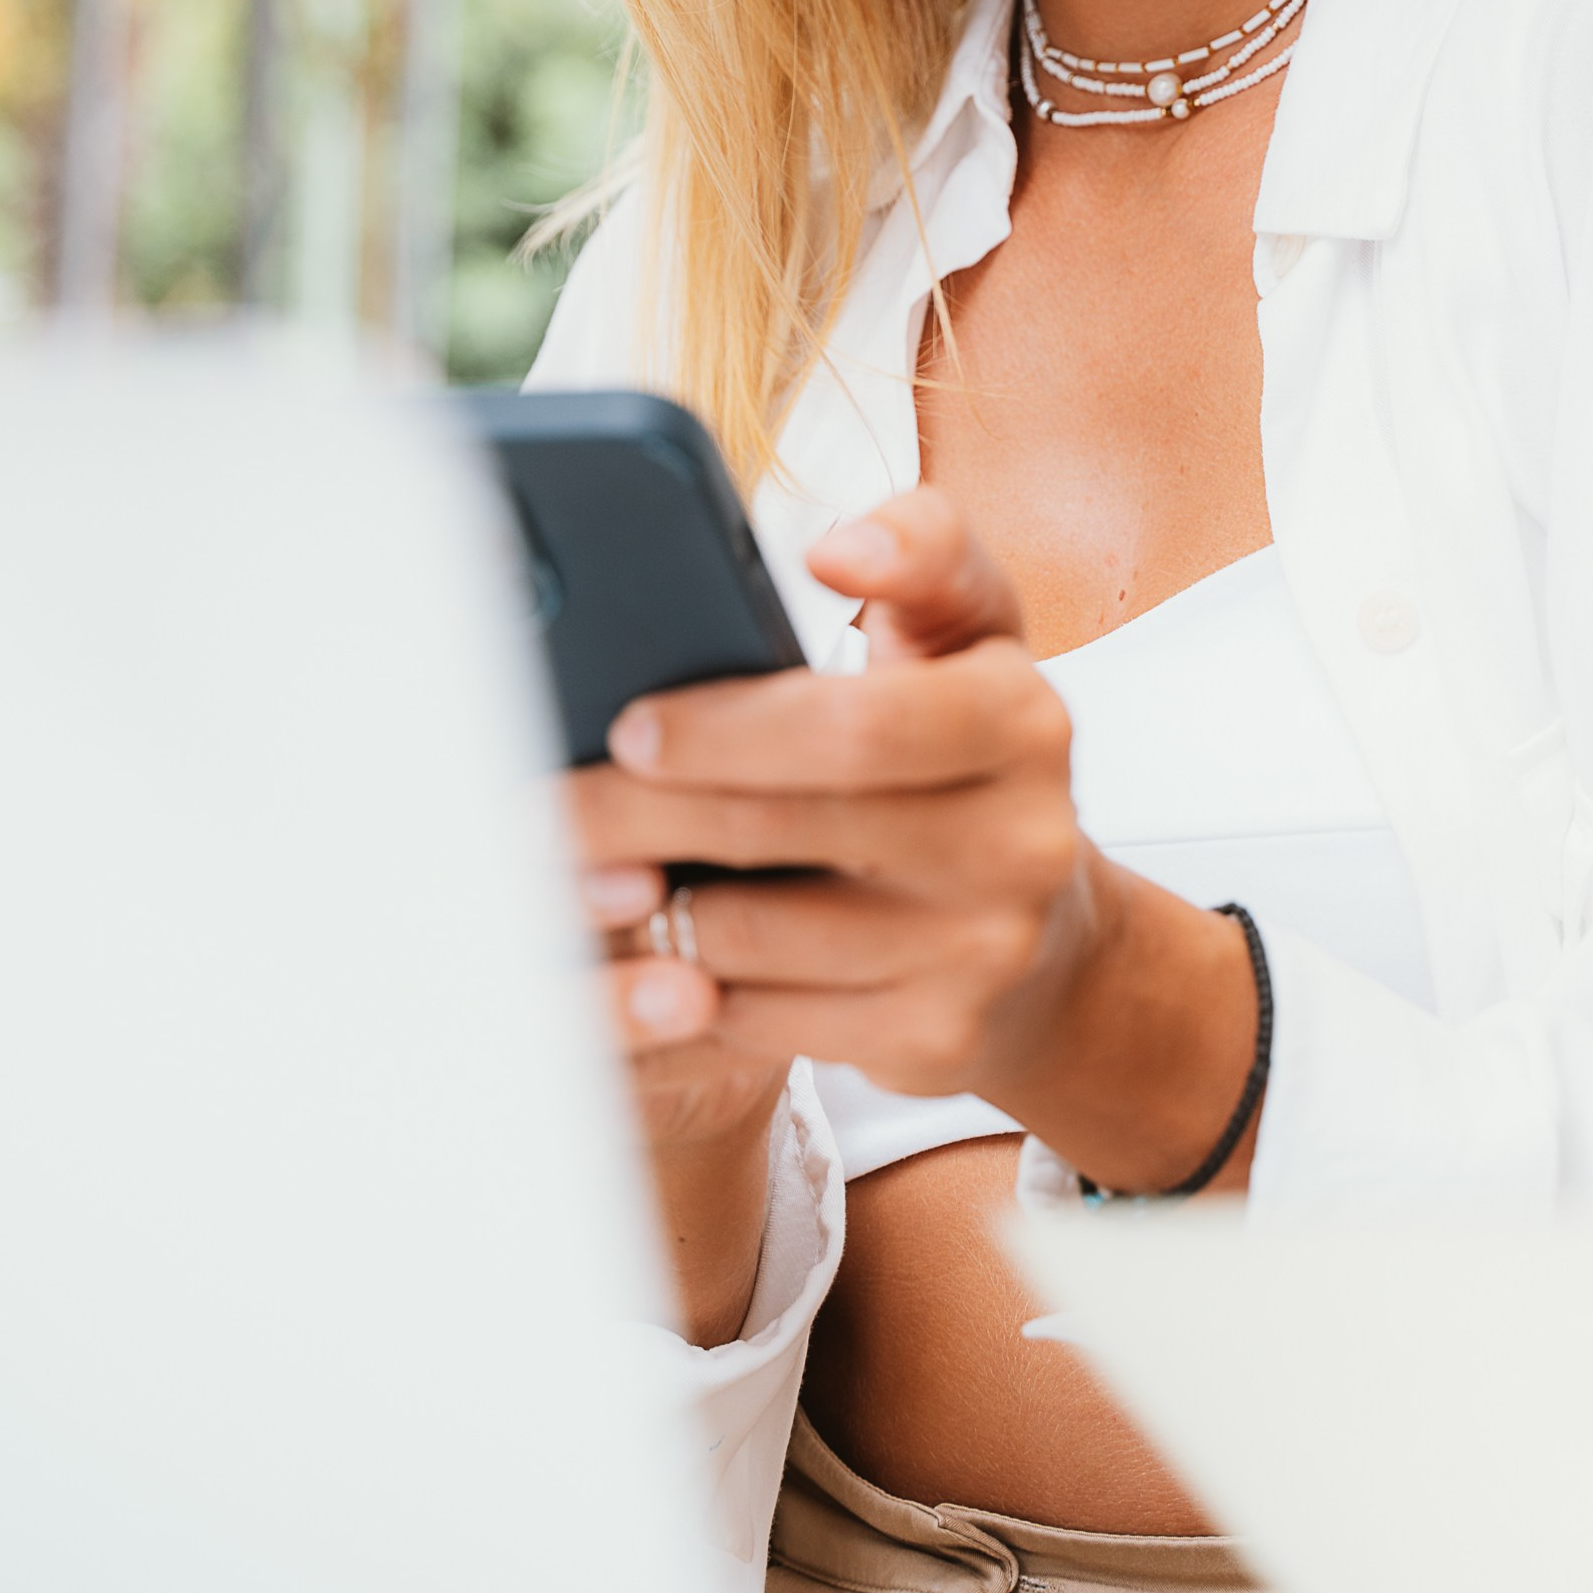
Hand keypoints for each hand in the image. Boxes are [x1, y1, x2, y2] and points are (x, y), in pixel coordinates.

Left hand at [571, 490, 1261, 1200]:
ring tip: (586, 869)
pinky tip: (646, 948)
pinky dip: (685, 983)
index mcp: (1024, 718)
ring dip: (647, 903)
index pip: (855, 726)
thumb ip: (923, 550)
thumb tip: (839, 548)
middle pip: (779, 828)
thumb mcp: (971, 633)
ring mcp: (983, 954)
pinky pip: (762, 1017)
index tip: (630, 725)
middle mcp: (1021, 842)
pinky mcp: (936, 1044)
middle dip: (637, 813)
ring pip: (752, 936)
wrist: (1050, 939)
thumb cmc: (965, 753)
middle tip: (543, 806)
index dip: (726, 731)